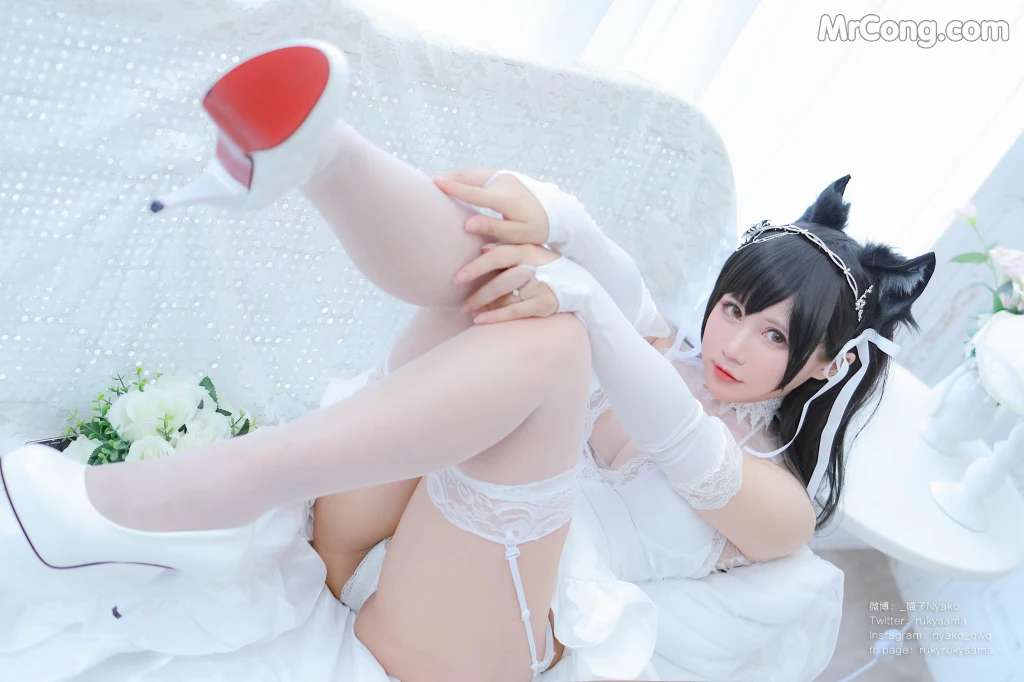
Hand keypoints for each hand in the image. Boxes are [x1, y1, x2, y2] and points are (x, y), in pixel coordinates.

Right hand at [433, 168, 549, 244]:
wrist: (556, 211)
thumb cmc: (537, 228)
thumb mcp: (517, 234)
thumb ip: (491, 229)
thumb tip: (466, 224)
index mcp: (505, 199)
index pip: (473, 192)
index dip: (453, 187)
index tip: (434, 182)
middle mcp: (502, 182)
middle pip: (468, 177)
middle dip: (447, 179)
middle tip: (424, 184)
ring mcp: (502, 176)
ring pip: (471, 172)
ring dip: (453, 176)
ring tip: (434, 183)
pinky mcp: (502, 175)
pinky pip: (476, 173)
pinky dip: (462, 177)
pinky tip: (452, 182)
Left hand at [456, 243, 560, 323]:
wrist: (577, 283)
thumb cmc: (543, 266)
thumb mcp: (528, 252)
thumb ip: (506, 250)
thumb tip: (482, 248)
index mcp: (526, 250)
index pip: (497, 257)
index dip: (476, 267)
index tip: (457, 278)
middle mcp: (533, 267)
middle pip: (500, 281)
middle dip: (478, 294)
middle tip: (462, 303)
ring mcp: (540, 286)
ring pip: (506, 298)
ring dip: (484, 306)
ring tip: (469, 311)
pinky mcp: (543, 303)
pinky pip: (515, 312)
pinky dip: (495, 317)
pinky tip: (480, 320)